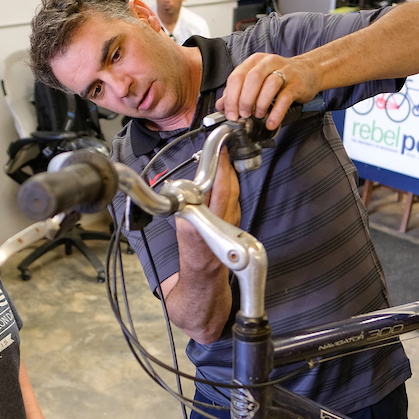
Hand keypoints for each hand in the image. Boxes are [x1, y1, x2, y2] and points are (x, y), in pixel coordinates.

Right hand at [177, 149, 239, 264]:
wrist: (204, 267)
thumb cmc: (191, 247)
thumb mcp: (181, 224)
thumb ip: (188, 202)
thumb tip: (195, 179)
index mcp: (206, 220)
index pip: (220, 188)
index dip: (222, 167)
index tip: (220, 151)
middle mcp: (223, 219)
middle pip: (231, 186)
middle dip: (227, 166)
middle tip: (221, 151)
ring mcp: (233, 220)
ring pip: (235, 191)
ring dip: (229, 174)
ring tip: (221, 162)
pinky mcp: (237, 220)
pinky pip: (235, 197)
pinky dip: (230, 185)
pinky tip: (224, 180)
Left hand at [216, 52, 318, 129]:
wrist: (309, 71)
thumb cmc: (280, 77)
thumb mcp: (257, 80)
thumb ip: (238, 91)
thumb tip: (221, 106)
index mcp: (254, 61)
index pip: (237, 76)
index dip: (231, 97)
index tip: (230, 113)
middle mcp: (269, 63)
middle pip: (252, 79)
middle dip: (244, 100)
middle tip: (243, 115)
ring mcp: (284, 72)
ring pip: (269, 85)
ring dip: (260, 104)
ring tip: (258, 116)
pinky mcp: (296, 83)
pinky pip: (285, 98)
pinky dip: (276, 112)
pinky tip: (271, 121)